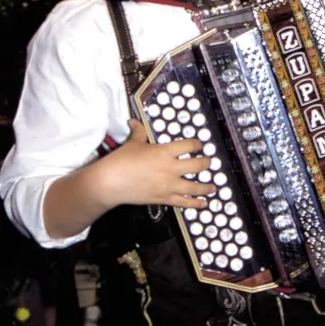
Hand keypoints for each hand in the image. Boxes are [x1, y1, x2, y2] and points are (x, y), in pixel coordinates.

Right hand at [99, 119, 213, 209]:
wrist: (111, 182)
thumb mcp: (132, 143)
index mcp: (165, 152)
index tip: (200, 145)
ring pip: (195, 187)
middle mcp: (171, 168)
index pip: (188, 146)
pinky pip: (184, 202)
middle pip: (197, 165)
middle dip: (206, 163)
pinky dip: (195, 203)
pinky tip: (203, 203)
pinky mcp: (164, 198)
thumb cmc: (122, 160)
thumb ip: (138, 132)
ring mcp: (169, 185)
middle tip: (210, 162)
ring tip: (213, 186)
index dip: (197, 144)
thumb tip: (134, 121)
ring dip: (206, 186)